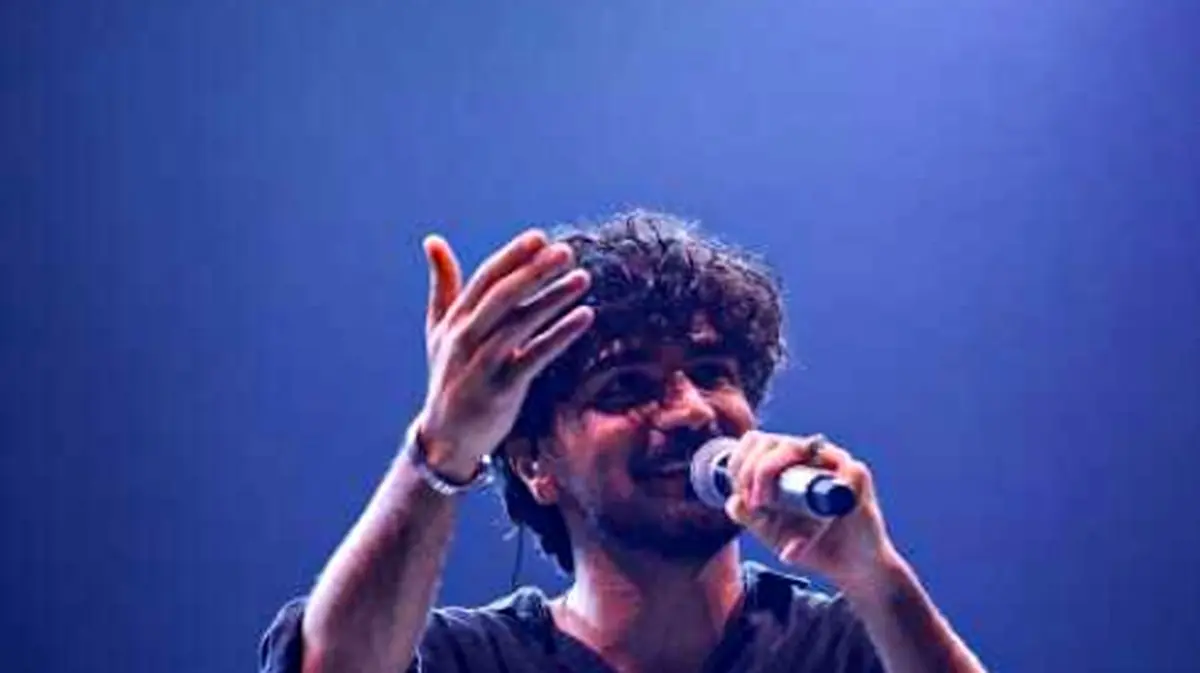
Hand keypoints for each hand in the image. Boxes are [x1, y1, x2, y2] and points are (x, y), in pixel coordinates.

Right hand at [415, 229, 593, 479]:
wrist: (445, 438)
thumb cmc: (449, 376)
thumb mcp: (440, 329)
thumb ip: (442, 285)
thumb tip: (433, 240)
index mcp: (455, 320)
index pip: (485, 280)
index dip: (512, 257)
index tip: (539, 236)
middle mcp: (465, 339)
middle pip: (502, 297)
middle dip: (533, 272)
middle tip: (565, 251)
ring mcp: (482, 365)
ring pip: (520, 325)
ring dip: (553, 299)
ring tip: (583, 277)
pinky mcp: (501, 390)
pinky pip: (534, 357)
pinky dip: (560, 336)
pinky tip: (585, 316)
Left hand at [724, 432, 899, 590]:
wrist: (851, 565)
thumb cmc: (812, 542)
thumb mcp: (772, 532)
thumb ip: (750, 517)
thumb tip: (733, 501)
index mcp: (789, 460)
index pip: (756, 442)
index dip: (740, 464)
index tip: (740, 494)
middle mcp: (811, 453)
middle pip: (770, 441)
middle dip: (753, 470)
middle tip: (756, 504)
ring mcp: (834, 460)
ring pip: (795, 448)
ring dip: (772, 475)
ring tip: (768, 508)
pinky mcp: (856, 476)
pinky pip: (829, 480)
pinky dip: (814, 512)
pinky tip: (808, 534)